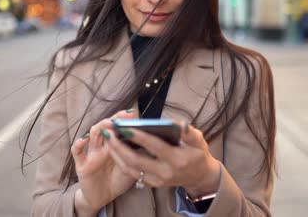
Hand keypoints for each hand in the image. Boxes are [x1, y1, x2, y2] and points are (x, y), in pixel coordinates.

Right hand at [71, 109, 137, 213]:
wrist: (102, 198)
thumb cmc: (118, 180)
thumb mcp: (131, 167)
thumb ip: (137, 155)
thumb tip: (153, 143)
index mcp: (114, 145)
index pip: (117, 126)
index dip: (123, 119)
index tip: (133, 113)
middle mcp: (102, 146)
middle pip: (106, 126)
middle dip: (114, 119)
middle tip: (124, 116)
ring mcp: (92, 153)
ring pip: (93, 134)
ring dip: (101, 127)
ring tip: (109, 124)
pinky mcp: (82, 164)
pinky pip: (77, 151)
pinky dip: (79, 143)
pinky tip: (85, 139)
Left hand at [105, 122, 220, 196]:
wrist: (200, 176)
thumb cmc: (198, 153)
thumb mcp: (198, 140)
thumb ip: (189, 132)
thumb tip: (179, 124)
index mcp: (177, 159)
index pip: (154, 146)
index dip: (138, 136)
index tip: (124, 127)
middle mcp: (166, 172)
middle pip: (136, 160)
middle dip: (119, 146)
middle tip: (108, 132)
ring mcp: (158, 180)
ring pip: (131, 168)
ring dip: (116, 154)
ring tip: (107, 138)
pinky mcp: (153, 184)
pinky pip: (133, 173)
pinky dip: (122, 161)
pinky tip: (114, 149)